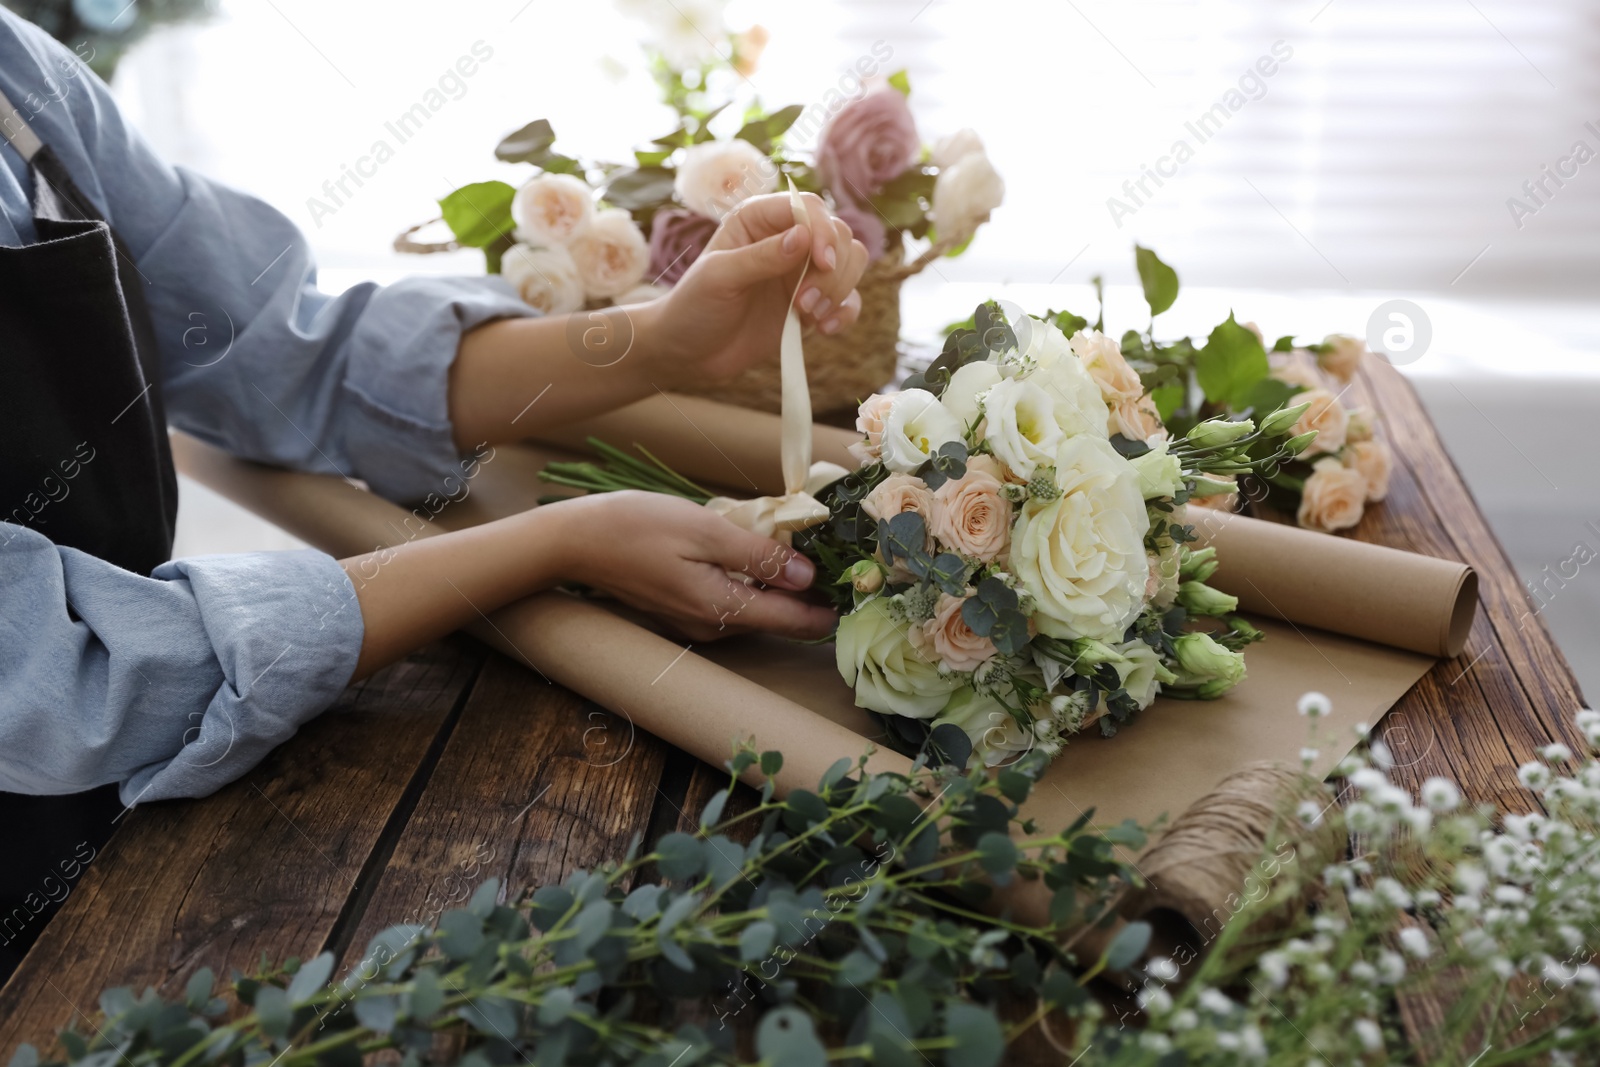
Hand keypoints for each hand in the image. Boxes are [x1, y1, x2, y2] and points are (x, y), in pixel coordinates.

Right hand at [547, 491, 837, 641]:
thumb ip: (759, 556)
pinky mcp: (683, 611)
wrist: (575, 541)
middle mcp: (713, 628)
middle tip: (828, 550)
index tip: (854, 583)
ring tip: (790, 542)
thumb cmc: (637, 527)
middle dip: (806, 590)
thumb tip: (808, 577)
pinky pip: (731, 600)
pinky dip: (748, 579)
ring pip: (755, 608)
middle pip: (777, 618)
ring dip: (775, 582)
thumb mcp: (706, 531)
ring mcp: (696, 623)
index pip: (795, 622)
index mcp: (722, 610)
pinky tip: (747, 549)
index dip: (829, 607)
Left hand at [640, 192, 869, 387]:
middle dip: (832, 269)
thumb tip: (804, 238)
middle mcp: (787, 240)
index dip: (823, 231)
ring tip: (807, 316)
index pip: (809, 208)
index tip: (823, 262)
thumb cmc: (694, 307)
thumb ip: (761, 257)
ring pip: (850, 263)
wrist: (689, 353)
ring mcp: (802, 273)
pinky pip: (847, 300)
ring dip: (838, 291)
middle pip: (839, 234)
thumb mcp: (719, 277)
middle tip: (804, 302)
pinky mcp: (812, 304)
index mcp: (759, 219)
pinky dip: (844, 313)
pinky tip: (823, 330)